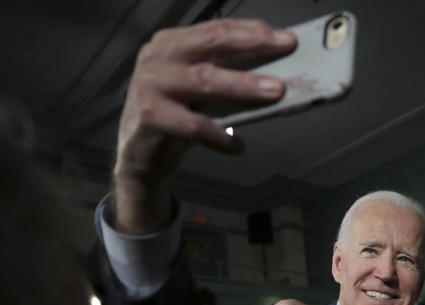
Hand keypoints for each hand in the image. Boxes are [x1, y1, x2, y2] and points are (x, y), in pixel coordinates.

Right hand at [113, 19, 295, 233]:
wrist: (138, 154)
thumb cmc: (176, 116)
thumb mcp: (201, 92)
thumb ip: (229, 77)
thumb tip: (276, 77)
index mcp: (172, 43)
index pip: (217, 29)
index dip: (253, 31)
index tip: (285, 38)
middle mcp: (158, 57)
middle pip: (211, 44)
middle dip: (253, 44)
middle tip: (286, 48)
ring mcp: (150, 85)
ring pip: (204, 80)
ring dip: (244, 85)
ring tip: (276, 91)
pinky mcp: (150, 117)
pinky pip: (193, 126)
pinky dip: (220, 136)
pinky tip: (238, 145)